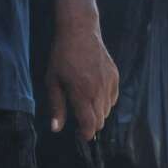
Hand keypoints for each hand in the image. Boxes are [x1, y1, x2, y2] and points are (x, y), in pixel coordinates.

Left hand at [46, 0, 118, 139]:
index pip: (90, 125)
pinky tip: (94, 93)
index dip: (86, 134)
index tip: (81, 135)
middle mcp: (98, 91)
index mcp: (81, 94)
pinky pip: (113, 98)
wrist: (79, 31)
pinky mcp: (114, 77)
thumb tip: (56, 129)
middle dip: (91, 125)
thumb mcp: (53, 82)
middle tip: (80, 121)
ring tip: (85, 103)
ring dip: (97, 113)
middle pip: (100, 121)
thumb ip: (56, 107)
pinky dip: (105, 101)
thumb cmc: (62, 57)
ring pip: (107, 111)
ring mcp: (108, 83)